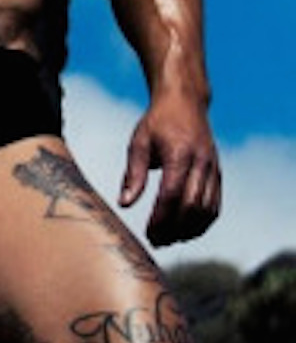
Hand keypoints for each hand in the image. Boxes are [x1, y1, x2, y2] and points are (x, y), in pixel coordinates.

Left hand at [119, 90, 220, 246]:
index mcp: (179, 153)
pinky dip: (202, 223)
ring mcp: (213, 169)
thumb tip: (124, 203)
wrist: (184, 101)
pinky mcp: (218, 173)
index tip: (149, 233)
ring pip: (207, 210)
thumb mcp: (139, 142)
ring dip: (189, 231)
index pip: (172, 195)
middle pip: (192, 207)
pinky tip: (186, 230)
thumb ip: (133, 174)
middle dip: (174, 230)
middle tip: (156, 241)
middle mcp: (201, 163)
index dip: (161, 219)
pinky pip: (215, 206)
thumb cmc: (157, 122)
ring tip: (169, 239)